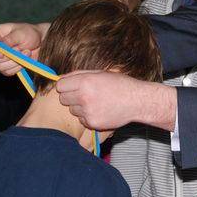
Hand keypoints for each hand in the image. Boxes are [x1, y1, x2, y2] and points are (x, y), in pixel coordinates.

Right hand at [0, 22, 48, 75]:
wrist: (41, 42)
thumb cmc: (30, 33)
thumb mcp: (20, 33)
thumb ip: (8, 40)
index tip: (1, 54)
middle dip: (6, 57)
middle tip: (19, 50)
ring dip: (14, 62)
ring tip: (26, 52)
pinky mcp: (6, 67)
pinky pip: (7, 72)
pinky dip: (17, 68)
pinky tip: (24, 60)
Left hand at [56, 71, 176, 131]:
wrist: (137, 101)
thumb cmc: (120, 84)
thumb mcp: (100, 73)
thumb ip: (79, 75)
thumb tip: (61, 78)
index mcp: (85, 82)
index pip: (60, 86)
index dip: (65, 86)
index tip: (71, 87)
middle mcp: (84, 97)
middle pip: (63, 99)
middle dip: (71, 97)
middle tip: (84, 95)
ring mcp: (88, 111)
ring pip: (72, 110)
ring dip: (79, 107)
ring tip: (95, 103)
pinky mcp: (92, 123)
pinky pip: (81, 120)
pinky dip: (87, 117)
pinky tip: (100, 111)